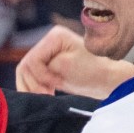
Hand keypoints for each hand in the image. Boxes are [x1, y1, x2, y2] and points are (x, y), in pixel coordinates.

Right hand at [16, 25, 133, 98]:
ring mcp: (48, 54)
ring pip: (25, 73)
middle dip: (35, 83)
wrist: (108, 80)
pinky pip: (31, 78)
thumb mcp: (67, 67)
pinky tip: (46, 94)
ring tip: (47, 95)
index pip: (32, 59)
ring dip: (33, 87)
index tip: (55, 85)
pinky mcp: (48, 66)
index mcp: (54, 37)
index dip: (41, 76)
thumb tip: (26, 71)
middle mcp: (49, 42)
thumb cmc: (94, 71)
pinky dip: (34, 88)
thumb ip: (44, 67)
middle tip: (48, 94)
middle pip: (26, 66)